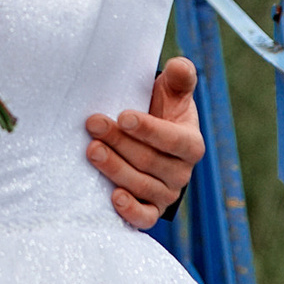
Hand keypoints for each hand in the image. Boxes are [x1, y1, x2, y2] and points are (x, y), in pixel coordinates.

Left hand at [86, 58, 204, 228]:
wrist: (148, 138)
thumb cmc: (160, 111)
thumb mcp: (171, 91)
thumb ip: (179, 77)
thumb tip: (179, 65)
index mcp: (191, 144)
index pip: (174, 140)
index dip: (149, 129)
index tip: (123, 116)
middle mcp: (181, 172)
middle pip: (150, 161)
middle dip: (119, 142)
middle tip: (93, 124)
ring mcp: (166, 194)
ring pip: (141, 186)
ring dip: (115, 168)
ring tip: (92, 150)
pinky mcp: (150, 210)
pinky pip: (144, 218)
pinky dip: (130, 211)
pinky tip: (113, 197)